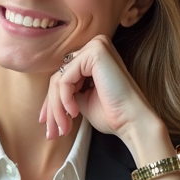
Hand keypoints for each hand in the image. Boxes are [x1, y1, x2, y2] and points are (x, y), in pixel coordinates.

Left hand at [40, 35, 156, 140]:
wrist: (133, 121)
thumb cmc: (112, 114)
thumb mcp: (82, 100)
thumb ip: (67, 92)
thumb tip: (46, 99)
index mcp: (93, 56)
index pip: (63, 76)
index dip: (51, 101)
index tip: (46, 123)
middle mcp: (95, 46)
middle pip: (58, 77)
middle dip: (52, 107)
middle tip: (51, 133)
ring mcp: (96, 46)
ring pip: (59, 79)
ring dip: (56, 107)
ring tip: (63, 128)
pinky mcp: (95, 52)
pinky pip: (65, 79)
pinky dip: (64, 99)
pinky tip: (74, 112)